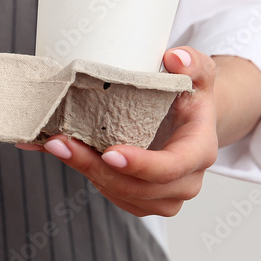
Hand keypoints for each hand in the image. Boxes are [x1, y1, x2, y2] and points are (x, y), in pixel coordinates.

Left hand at [16, 47, 217, 216]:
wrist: (191, 123)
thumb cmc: (191, 98)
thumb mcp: (198, 73)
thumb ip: (192, 62)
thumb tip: (174, 58)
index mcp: (200, 150)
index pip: (172, 166)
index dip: (141, 164)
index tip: (108, 152)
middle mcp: (187, 181)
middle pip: (140, 186)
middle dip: (97, 168)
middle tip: (62, 143)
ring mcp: (167, 198)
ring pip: (124, 195)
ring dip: (88, 173)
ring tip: (60, 147)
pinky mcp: (146, 202)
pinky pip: (117, 198)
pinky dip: (91, 179)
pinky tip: (73, 157)